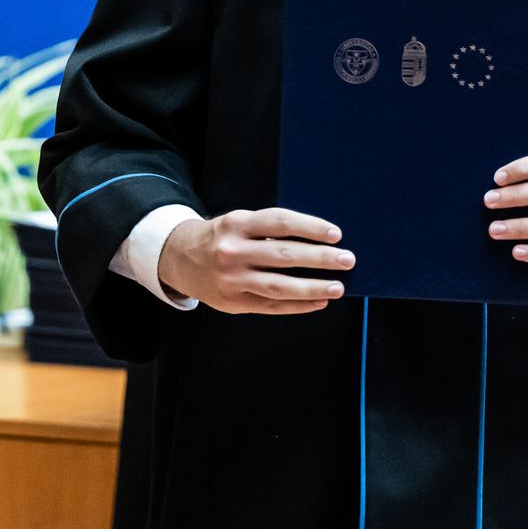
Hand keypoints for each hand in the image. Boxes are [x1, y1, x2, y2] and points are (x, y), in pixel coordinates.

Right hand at [156, 207, 352, 315]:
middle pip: (284, 255)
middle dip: (320, 258)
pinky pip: (271, 306)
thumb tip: (318, 241)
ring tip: (337, 287)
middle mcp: (233, 251)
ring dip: (312, 287)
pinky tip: (317, 302)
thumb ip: (270, 230)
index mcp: (237, 224)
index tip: (336, 234)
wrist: (180, 258)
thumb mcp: (239, 223)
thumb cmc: (222, 238)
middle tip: (347, 260)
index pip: (280, 223)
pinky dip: (297, 306)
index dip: (310, 227)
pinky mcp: (233, 302)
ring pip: (279, 286)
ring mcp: (232, 279)